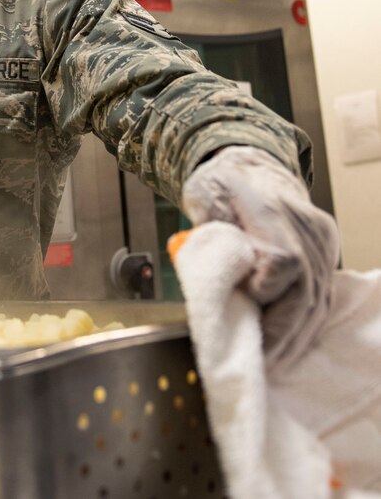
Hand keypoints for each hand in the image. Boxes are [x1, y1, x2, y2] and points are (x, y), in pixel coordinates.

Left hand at [181, 145, 339, 367]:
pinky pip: (322, 298)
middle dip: (280, 331)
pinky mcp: (327, 256)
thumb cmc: (221, 184)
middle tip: (256, 359)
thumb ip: (208, 232)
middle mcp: (307, 228)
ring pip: (318, 300)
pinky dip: (304, 325)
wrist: (253, 167)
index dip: (266, 291)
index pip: (282, 260)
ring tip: (271, 363)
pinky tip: (288, 347)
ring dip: (294, 337)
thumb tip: (214, 272)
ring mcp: (322, 243)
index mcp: (273, 209)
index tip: (243, 306)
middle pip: (306, 289)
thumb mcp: (202, 197)